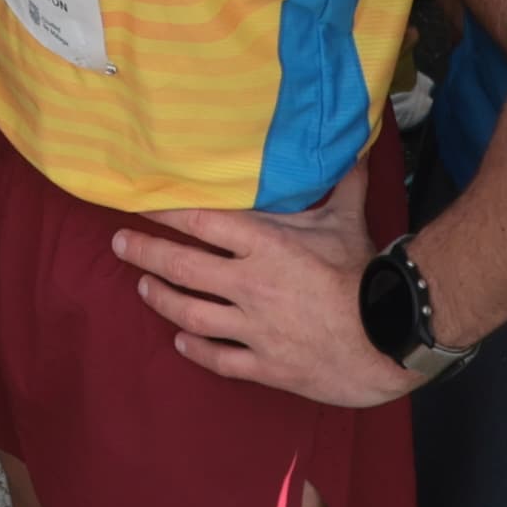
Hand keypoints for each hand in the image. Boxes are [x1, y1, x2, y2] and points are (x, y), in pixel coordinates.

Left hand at [115, 167, 400, 407]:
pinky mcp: (265, 365)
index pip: (200, 222)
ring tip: (143, 288)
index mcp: (264, 244)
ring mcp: (253, 328)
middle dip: (145, 253)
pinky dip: (196, 349)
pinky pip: (219, 359)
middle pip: (182, 267)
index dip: (165, 212)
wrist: (387, 336)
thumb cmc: (365, 273)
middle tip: (119, 243)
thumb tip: (354, 142)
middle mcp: (248, 284)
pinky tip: (180, 341)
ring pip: (191, 314)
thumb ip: (343, 181)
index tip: (138, 204)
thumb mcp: (347, 219)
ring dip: (162, 299)